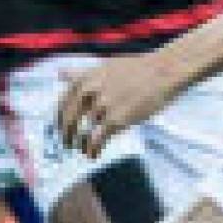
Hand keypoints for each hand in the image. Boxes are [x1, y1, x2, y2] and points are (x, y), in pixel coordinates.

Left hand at [55, 52, 181, 156]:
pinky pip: (98, 140)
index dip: (59, 119)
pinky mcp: (116, 120)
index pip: (63, 104)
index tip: (60, 129)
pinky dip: (93, 150)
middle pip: (69, 120)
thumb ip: (80, 73)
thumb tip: (59, 73)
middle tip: (66, 144)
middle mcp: (89, 92)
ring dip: (80, 145)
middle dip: (66, 135)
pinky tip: (93, 155)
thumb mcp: (103, 66)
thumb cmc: (136, 68)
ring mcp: (102, 106)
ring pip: (83, 132)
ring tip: (82, 151)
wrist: (162, 72)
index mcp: (84, 78)